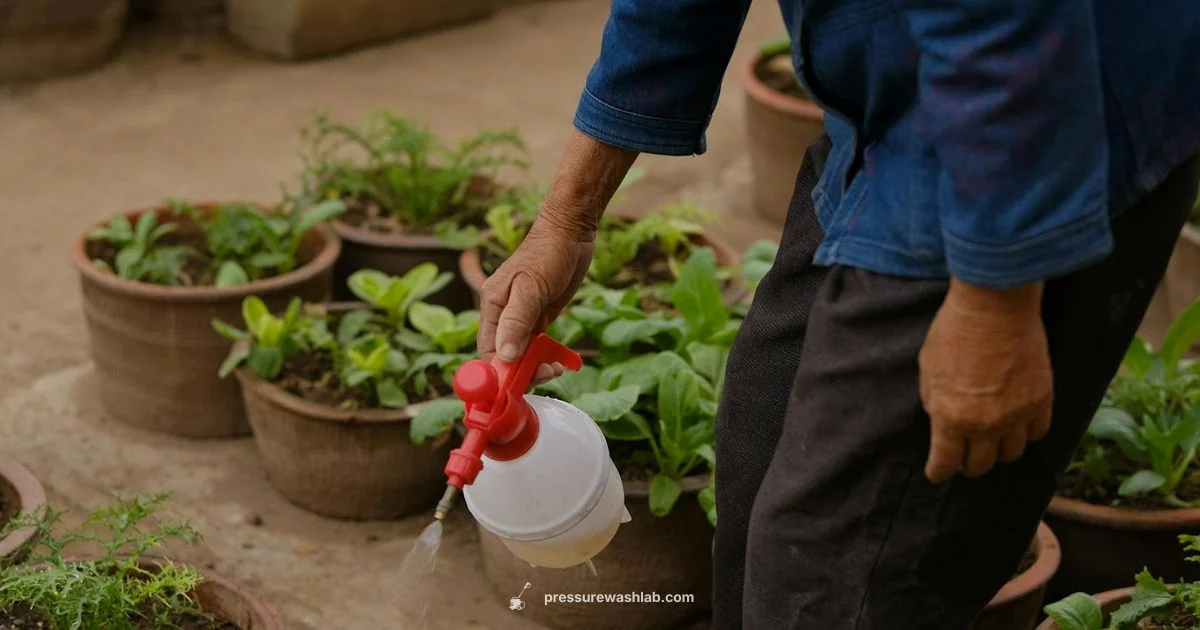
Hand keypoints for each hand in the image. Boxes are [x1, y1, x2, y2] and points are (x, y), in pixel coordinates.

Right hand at [478, 217, 593, 372]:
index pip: (487, 350)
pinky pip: (537, 344)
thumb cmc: (548, 253)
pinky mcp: (539, 315)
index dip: (499, 371)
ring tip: (556, 368)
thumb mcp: (531, 288)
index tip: (518, 385)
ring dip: (537, 366)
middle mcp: (503, 313)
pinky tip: (562, 360)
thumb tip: (505, 356)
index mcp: (492, 305)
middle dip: (521, 372)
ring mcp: (521, 316)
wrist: (570, 232)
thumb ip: (517, 322)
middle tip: (546, 374)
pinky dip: (547, 355)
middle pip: (504, 355)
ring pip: (521, 353)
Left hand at [919, 278, 1052, 482]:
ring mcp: (1017, 414)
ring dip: (998, 452)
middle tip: (962, 457)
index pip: (946, 462)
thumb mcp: (928, 369)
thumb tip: (941, 420)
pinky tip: (1017, 426)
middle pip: (980, 465)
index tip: (937, 473)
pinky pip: (1037, 433)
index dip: (939, 471)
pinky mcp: (1042, 400)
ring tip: (990, 442)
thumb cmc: (953, 332)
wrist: (994, 306)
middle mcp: (986, 424)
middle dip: (967, 465)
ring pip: (1011, 455)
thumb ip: (934, 402)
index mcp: (951, 417)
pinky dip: (1026, 435)